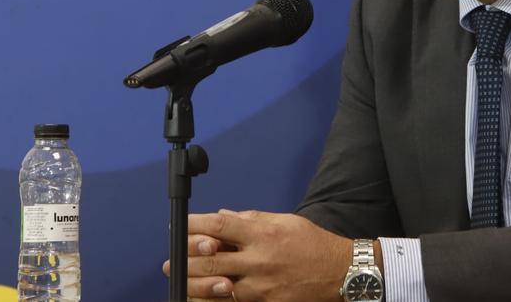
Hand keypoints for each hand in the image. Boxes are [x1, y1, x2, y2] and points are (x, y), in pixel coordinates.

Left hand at [162, 210, 351, 301]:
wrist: (339, 272)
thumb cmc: (312, 244)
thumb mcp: (284, 221)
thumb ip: (251, 219)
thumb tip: (223, 217)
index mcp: (263, 233)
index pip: (220, 225)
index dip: (195, 224)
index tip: (180, 225)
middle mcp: (260, 258)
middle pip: (211, 260)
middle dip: (186, 261)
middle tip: (171, 262)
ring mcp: (262, 285)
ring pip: (217, 287)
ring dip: (195, 284)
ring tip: (182, 282)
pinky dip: (215, 301)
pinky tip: (204, 298)